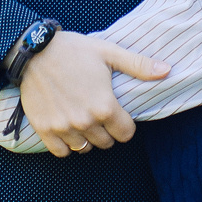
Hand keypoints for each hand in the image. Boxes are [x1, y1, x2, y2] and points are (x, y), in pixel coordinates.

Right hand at [19, 31, 168, 158]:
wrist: (34, 51)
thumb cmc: (74, 50)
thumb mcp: (108, 52)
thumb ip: (138, 65)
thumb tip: (167, 70)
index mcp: (104, 106)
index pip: (126, 134)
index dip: (125, 123)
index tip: (117, 112)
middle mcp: (85, 121)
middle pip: (107, 143)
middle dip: (107, 130)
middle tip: (99, 112)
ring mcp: (64, 128)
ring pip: (85, 149)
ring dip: (88, 137)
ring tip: (84, 118)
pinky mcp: (45, 130)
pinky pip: (63, 152)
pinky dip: (67, 144)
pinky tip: (68, 127)